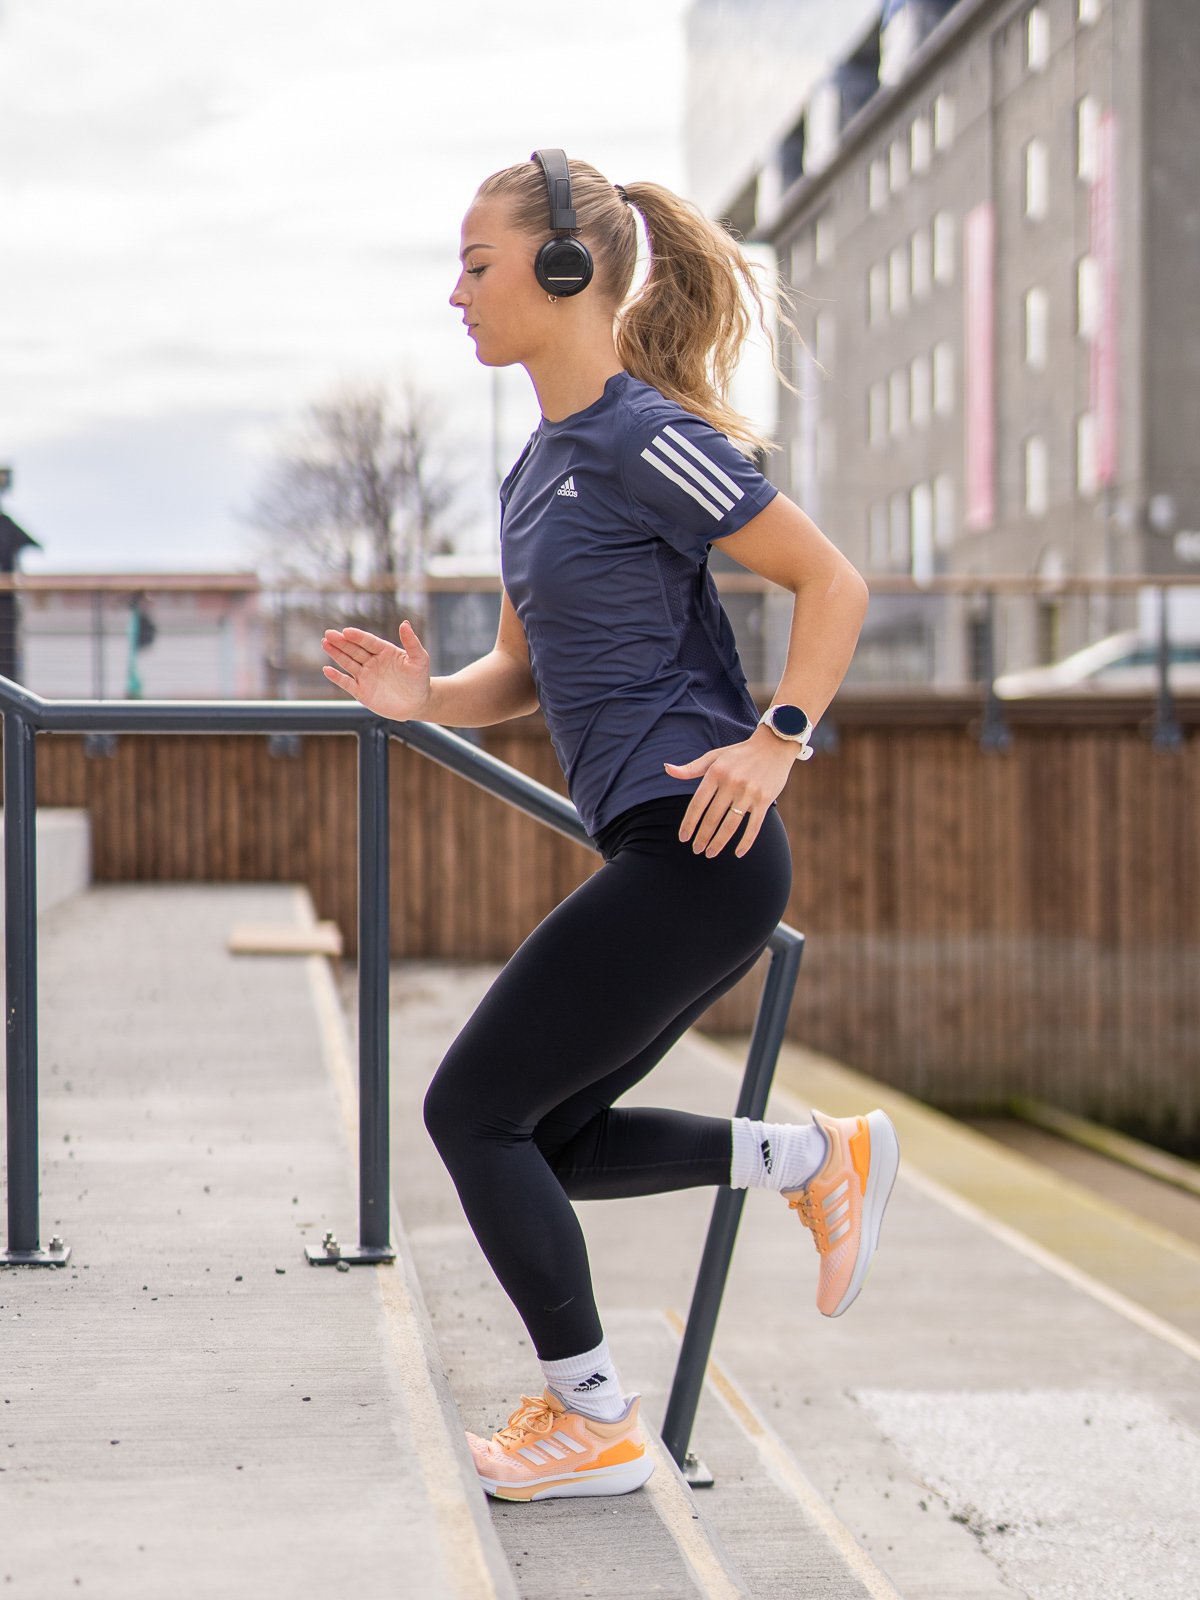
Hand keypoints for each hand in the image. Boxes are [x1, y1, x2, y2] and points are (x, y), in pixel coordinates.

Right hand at [320, 619, 431, 720]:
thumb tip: (405, 623)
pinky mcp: (362, 692)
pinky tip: (327, 670)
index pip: (369, 641)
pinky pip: (347, 683)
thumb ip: (412, 642)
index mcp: (384, 651)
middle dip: (341, 642)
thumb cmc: (419, 679)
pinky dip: (337, 678)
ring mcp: (366, 676)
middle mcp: (372, 661)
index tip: (346, 631)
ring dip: (336, 654)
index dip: (358, 636)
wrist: (417, 703)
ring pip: (348, 663)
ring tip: (325, 643)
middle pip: (354, 650)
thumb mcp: (420, 659)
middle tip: (329, 634)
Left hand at [664, 726, 800, 858]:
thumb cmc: (739, 753)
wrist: (774, 744)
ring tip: (710, 853)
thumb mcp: (714, 757)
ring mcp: (749, 792)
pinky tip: (738, 853)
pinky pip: (754, 826)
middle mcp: (731, 783)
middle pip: (712, 818)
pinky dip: (746, 842)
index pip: (697, 804)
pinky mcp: (765, 800)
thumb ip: (691, 768)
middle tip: (696, 849)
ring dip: (718, 843)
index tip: (683, 838)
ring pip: (730, 825)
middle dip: (702, 837)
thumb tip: (666, 769)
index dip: (689, 823)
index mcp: (716, 773)